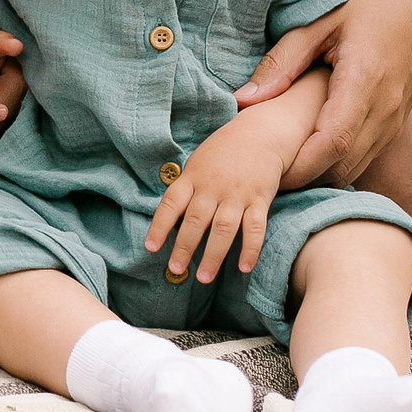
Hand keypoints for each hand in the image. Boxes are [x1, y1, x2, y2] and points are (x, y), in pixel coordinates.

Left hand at [144, 111, 302, 283]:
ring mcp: (237, 193)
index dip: (159, 225)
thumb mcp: (198, 163)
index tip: (150, 248)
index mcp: (193, 176)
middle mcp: (213, 186)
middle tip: (175, 269)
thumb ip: (186, 189)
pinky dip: (250, 249)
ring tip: (203, 278)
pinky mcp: (260, 199)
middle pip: (196, 220)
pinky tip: (243, 267)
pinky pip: (255, 228)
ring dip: (213, 255)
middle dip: (184, 247)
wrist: (260, 132)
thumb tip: (169, 221)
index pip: (171, 203)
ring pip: (223, 228)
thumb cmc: (223, 152)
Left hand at [238, 0, 411, 191]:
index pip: (334, 144)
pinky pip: (367, 157)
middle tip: (267, 174)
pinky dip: (338, 164)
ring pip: (357, 168)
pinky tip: (310, 153)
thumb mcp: (319, 21)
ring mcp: (397, 119)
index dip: (301, 166)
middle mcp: (387, 109)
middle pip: (344, 167)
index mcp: (365, 82)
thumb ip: (282, 62)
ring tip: (283, 167)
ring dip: (321, 175)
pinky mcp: (398, 122)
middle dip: (305, 179)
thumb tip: (243, 101)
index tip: (268, 170)